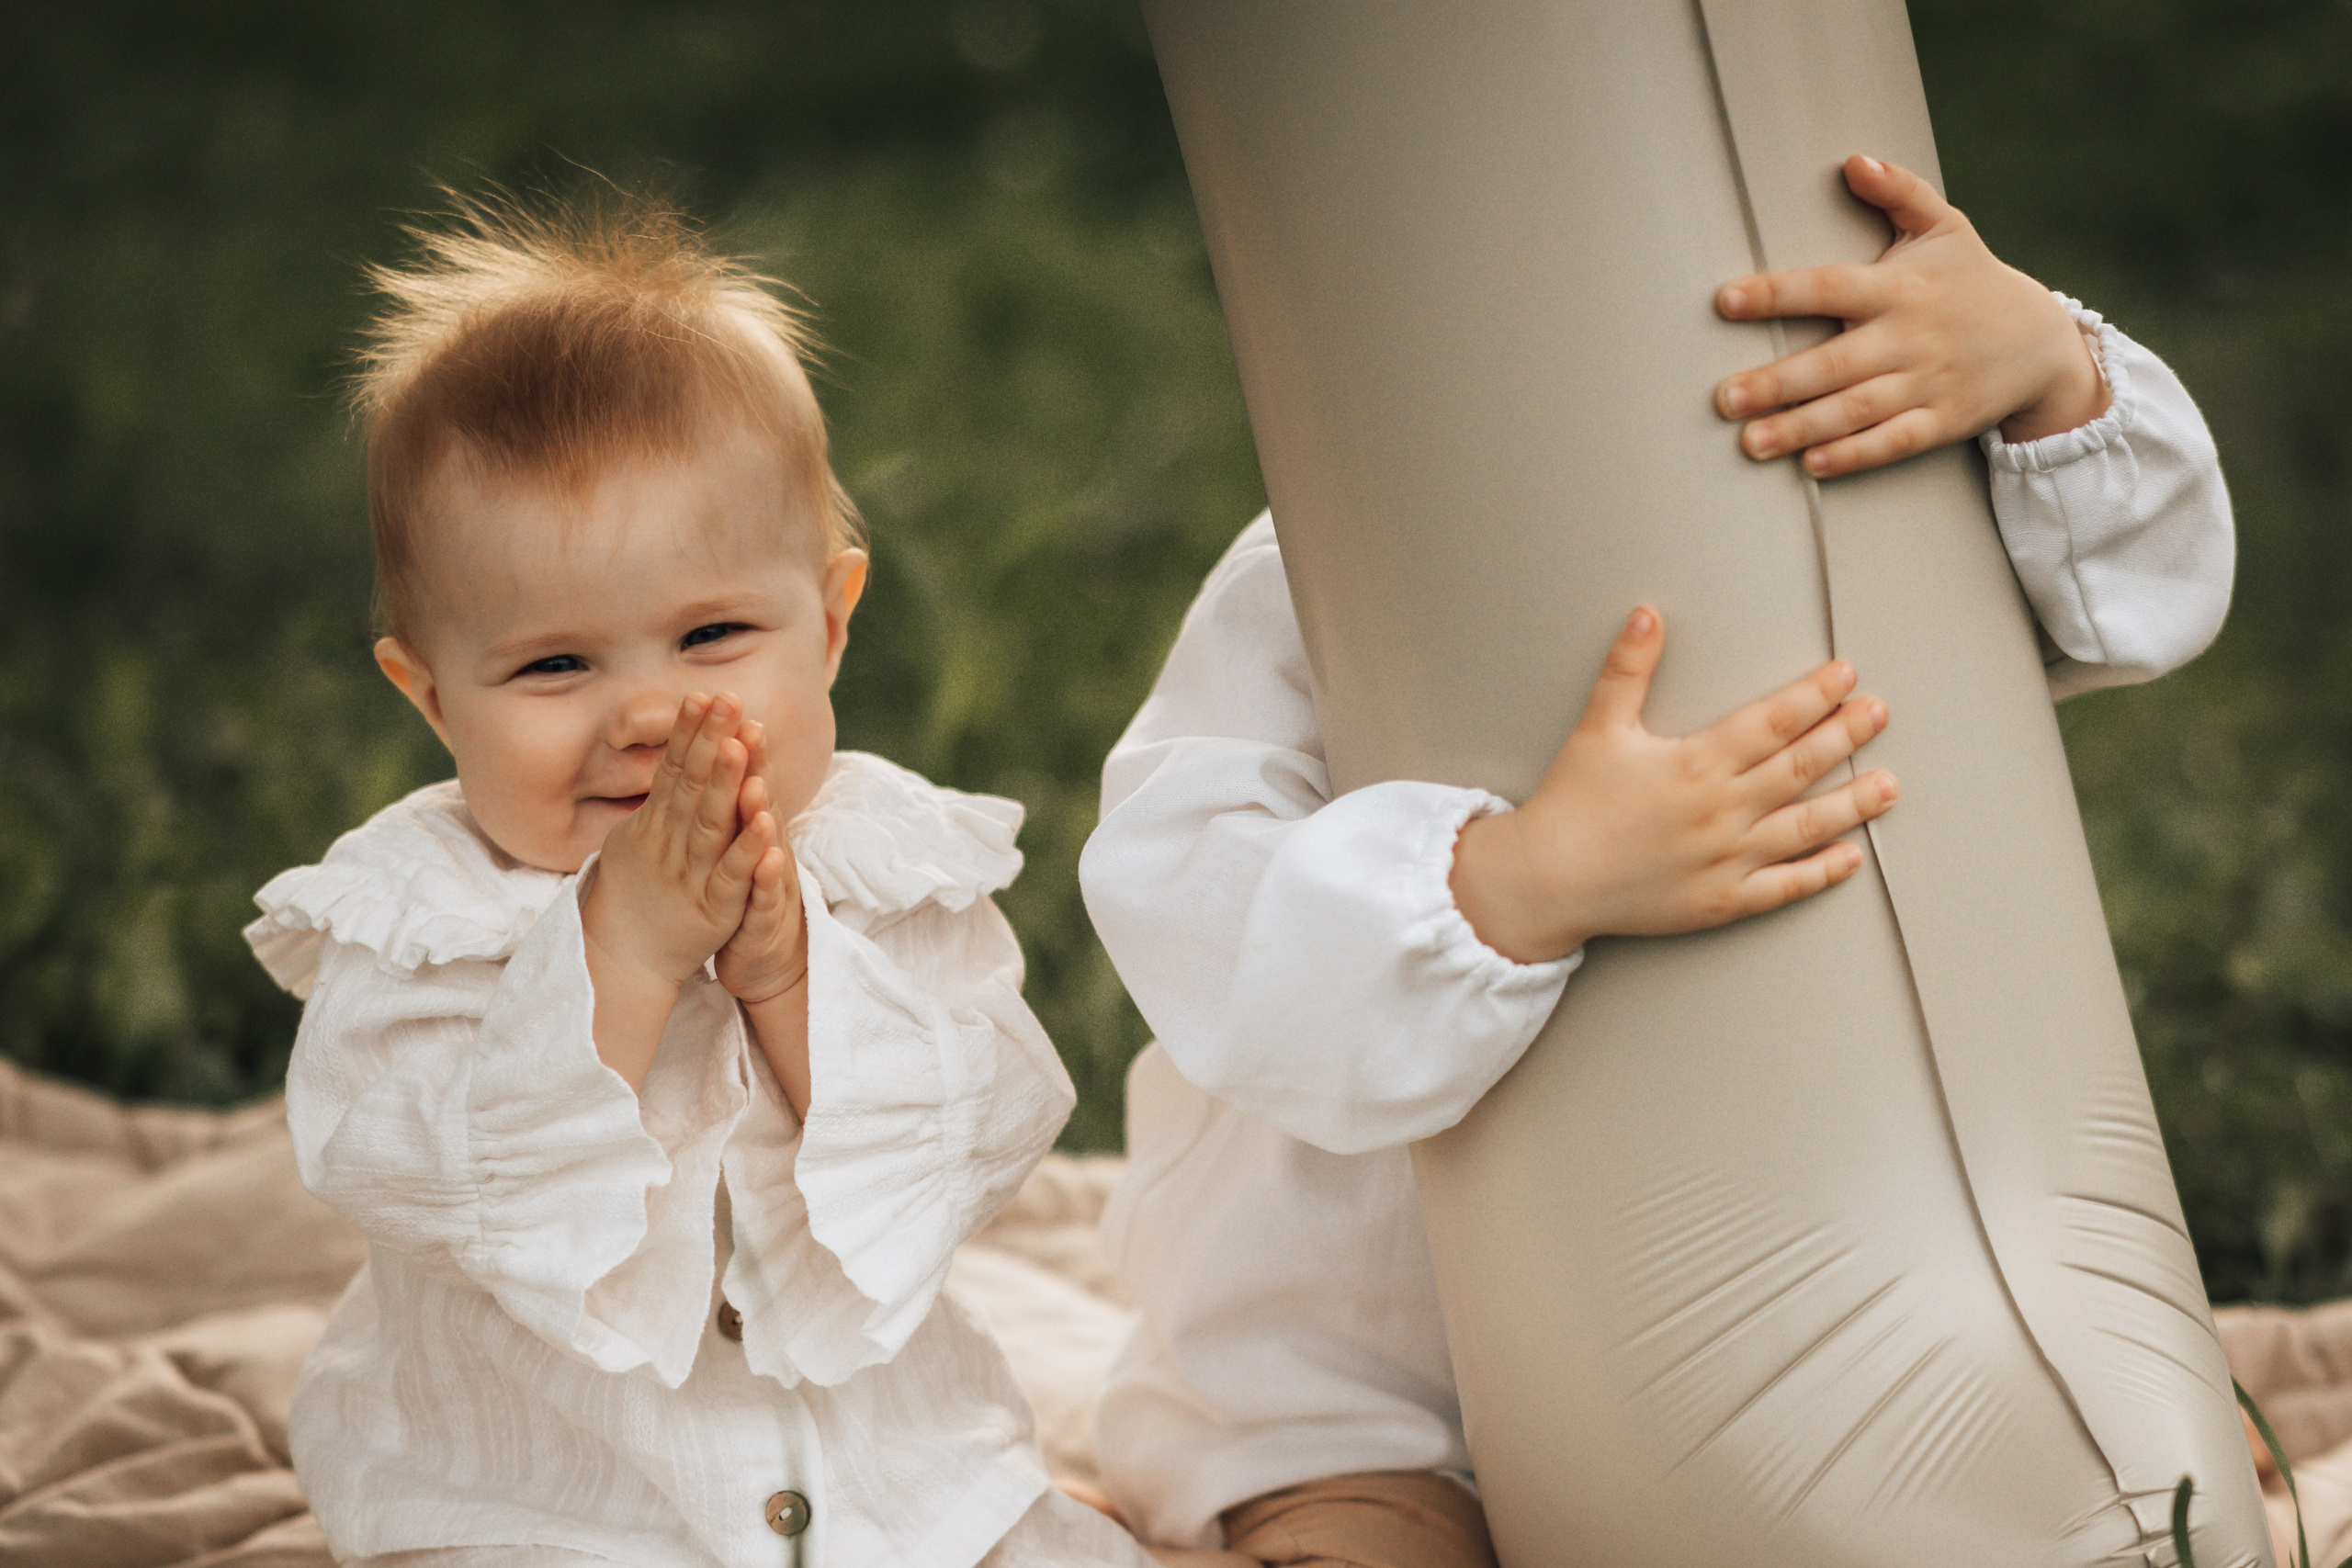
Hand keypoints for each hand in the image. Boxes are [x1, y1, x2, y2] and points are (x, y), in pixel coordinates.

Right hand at [580, 693, 767, 990]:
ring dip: (725, 784)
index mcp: (656, 826)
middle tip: (726, 700)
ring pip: (710, 824)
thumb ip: (659, 803)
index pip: (674, 769)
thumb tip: (675, 760)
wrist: (623, 961)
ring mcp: (690, 874)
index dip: (690, 733)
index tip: (704, 695)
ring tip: (740, 745)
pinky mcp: (713, 909)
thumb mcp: (638, 841)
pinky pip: (732, 875)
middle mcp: (670, 844)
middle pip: (691, 786)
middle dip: (710, 741)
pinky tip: (765, 820)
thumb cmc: (637, 897)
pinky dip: (748, 849)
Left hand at [713, 722, 806, 1006]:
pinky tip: (769, 855)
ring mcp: (768, 878)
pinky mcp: (766, 917)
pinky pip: (766, 894)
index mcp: (746, 825)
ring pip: (764, 842)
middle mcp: (763, 843)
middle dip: (751, 763)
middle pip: (757, 798)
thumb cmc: (742, 891)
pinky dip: (767, 874)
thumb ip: (724, 799)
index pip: (740, 776)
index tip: (719, 703)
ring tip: (756, 784)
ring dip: (761, 812)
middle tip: (745, 725)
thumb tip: (709, 751)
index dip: (731, 741)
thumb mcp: (730, 841)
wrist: (765, 955)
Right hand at [1450, 606, 1898, 963]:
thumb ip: (1627, 670)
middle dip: (1845, 736)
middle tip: (1877, 714)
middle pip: (1800, 767)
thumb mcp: (1597, 728)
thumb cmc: (1571, 807)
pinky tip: (1850, 857)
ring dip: (1852, 804)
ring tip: (1887, 785)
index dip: (1814, 697)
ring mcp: (1726, 859)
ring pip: (1806, 827)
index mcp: (1696, 764)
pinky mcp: (1721, 900)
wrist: (1545, 880)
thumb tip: (1646, 618)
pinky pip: (1784, 887)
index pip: (1772, 722)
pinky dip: (1821, 872)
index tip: (1844, 678)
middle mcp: (1721, 811)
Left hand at [1712, 154, 2108, 478]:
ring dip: (1801, 428)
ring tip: (1749, 441)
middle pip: (1834, 362)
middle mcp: (1909, 337)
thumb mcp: (1945, 226)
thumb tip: (1854, 161)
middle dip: (1778, 382)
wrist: (2043, 342)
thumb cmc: (1973, 280)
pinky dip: (1856, 455)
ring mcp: (1927, 382)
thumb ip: (1899, 192)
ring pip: (1856, 409)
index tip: (1726, 300)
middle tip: (1725, 397)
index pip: (1829, 287)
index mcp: (1899, 287)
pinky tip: (1813, 465)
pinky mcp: (1942, 422)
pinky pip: (1894, 442)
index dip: (1777, 293)